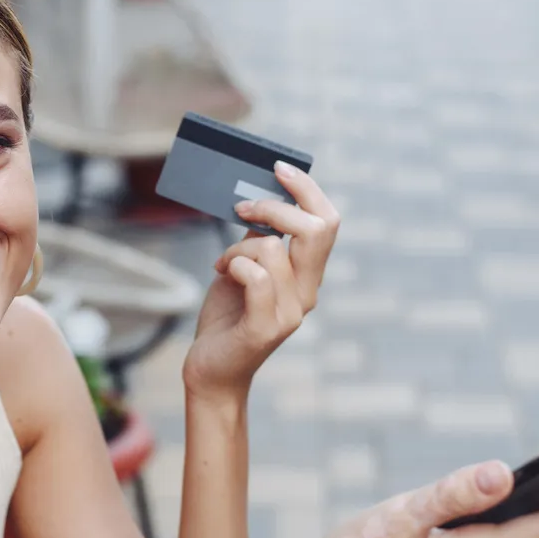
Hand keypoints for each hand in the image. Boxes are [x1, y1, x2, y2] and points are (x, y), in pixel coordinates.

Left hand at [181, 162, 339, 398]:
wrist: (211, 369)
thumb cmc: (227, 318)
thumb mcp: (244, 268)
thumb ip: (259, 239)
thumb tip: (259, 197)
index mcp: (307, 276)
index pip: (327, 222)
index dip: (307, 189)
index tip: (278, 169)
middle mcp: (307, 293)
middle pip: (317, 228)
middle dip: (275, 206)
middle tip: (241, 207)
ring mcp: (291, 312)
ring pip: (272, 247)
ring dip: (238, 245)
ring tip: (224, 261)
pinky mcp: (267, 327)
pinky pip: (255, 274)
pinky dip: (234, 264)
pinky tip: (222, 272)